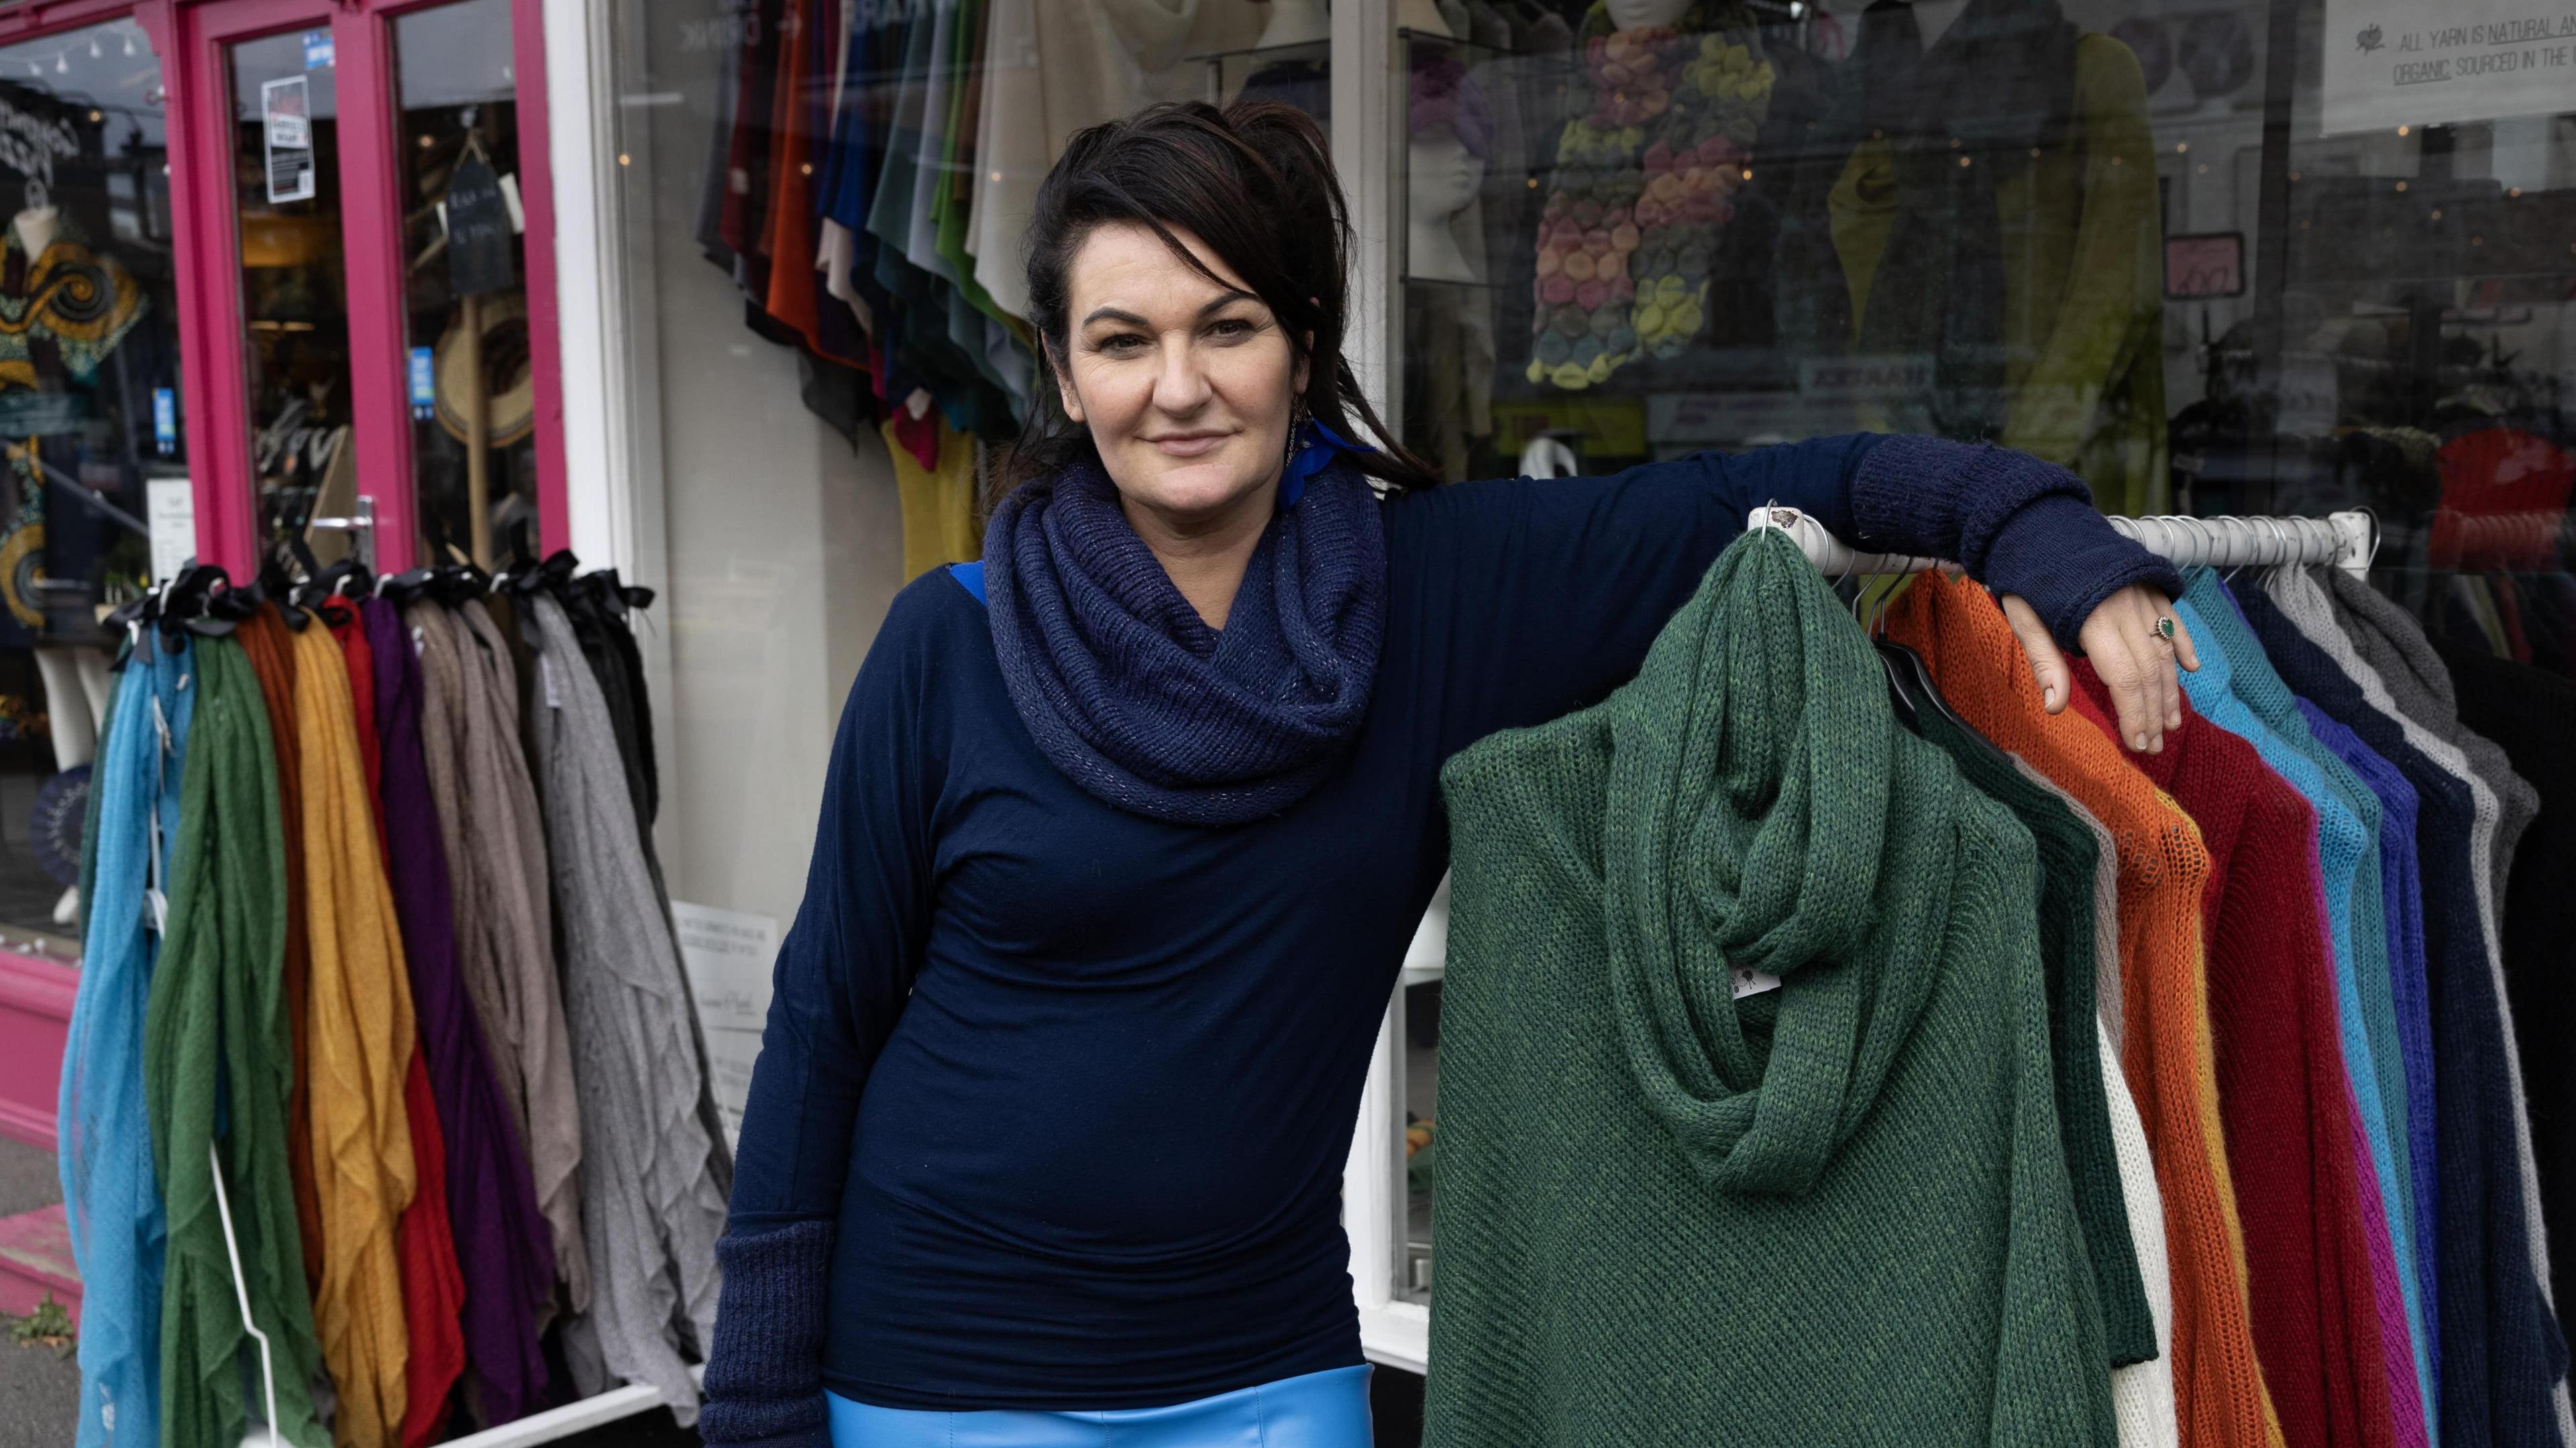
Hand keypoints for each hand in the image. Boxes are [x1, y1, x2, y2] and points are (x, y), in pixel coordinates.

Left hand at [2001, 585, 2198, 753]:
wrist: (2039, 520)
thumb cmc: (2025, 574)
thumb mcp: (2023, 617)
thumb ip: (2043, 661)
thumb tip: (2054, 708)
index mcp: (2094, 620)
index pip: (2124, 678)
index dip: (2133, 714)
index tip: (2136, 743)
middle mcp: (2126, 608)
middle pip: (2149, 671)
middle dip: (2152, 712)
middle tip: (2153, 744)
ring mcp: (2143, 595)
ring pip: (2164, 650)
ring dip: (2169, 690)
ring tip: (2169, 722)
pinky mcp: (2149, 584)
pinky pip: (2173, 619)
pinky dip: (2184, 644)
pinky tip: (2191, 669)